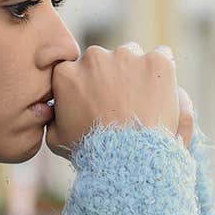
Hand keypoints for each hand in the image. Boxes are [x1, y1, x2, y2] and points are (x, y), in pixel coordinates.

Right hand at [45, 42, 194, 160]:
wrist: (128, 159)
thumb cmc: (91, 152)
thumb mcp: (56, 139)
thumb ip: (52, 117)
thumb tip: (52, 109)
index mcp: (66, 72)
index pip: (77, 69)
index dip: (89, 84)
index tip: (98, 100)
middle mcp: (94, 57)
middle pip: (105, 59)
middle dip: (112, 75)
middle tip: (122, 102)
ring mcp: (126, 56)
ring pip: (132, 55)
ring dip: (135, 71)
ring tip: (143, 100)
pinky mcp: (156, 61)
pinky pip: (162, 55)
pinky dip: (162, 71)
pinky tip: (161, 90)